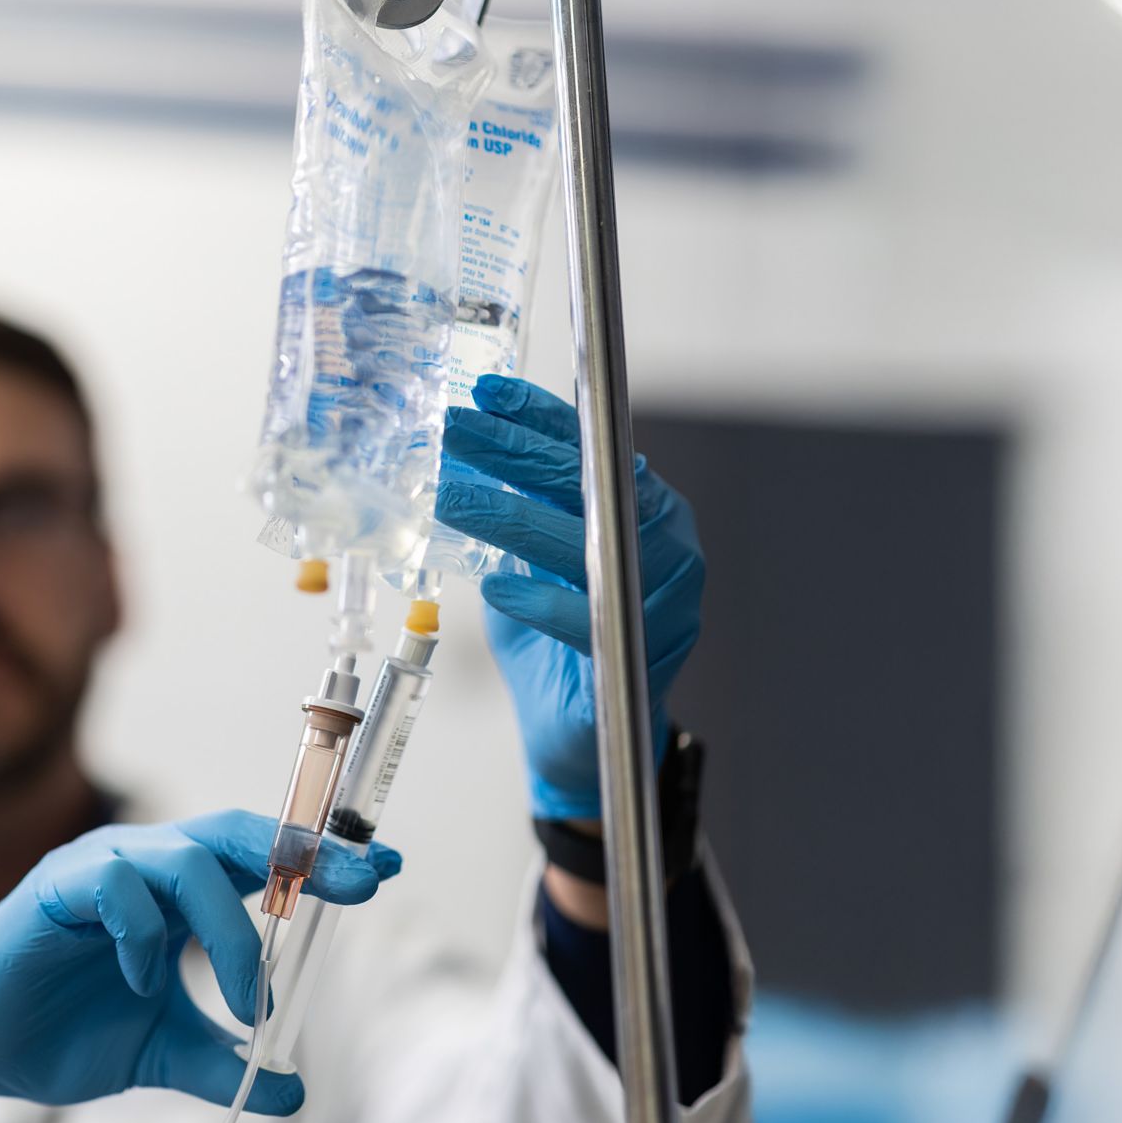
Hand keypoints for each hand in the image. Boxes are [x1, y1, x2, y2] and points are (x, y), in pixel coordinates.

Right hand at [0, 810, 400, 1115]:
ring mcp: (99, 867)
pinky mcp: (55, 886)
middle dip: (304, 854)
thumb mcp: (161, 1051)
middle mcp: (143, 864)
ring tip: (239, 1000)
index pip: (259, 856)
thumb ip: (224, 1062)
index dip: (320, 856)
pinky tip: (142, 982)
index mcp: (175, 891)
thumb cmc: (62, 1033)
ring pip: (187, 858)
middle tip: (356, 885)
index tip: (383, 869)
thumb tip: (293, 1088)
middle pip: (236, 832)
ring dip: (230, 930)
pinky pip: (117, 884)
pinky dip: (146, 935)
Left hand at [434, 374, 704, 820]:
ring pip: (593, 541)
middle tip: (453, 432)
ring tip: (452, 500)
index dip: (538, 415)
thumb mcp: (524, 554)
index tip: (485, 393)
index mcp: (640, 504)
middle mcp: (666, 537)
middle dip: (514, 451)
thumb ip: (513, 504)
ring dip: (515, 516)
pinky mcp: (653, 649)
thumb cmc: (551, 634)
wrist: (575, 730)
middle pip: (591, 482)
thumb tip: (457, 448)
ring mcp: (670, 593)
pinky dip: (541, 599)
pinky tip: (497, 589)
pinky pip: (594, 615)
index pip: (590, 445)